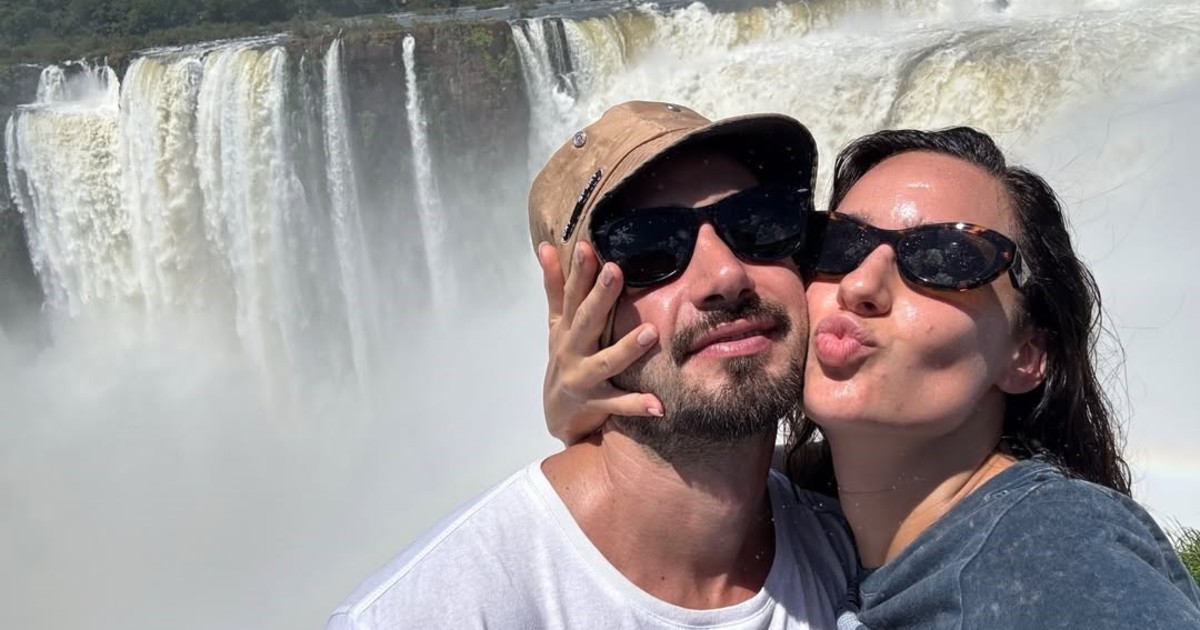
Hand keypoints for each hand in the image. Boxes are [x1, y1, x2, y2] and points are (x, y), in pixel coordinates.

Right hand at [538, 242, 663, 445]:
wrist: (558, 412)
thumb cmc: (565, 358)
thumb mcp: (556, 322)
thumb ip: (555, 286)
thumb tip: (546, 246)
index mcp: (566, 327)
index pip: (571, 295)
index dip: (577, 271)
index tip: (587, 246)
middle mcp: (572, 350)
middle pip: (586, 321)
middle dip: (599, 296)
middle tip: (615, 271)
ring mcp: (583, 377)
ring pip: (606, 362)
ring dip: (627, 348)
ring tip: (652, 332)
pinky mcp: (596, 403)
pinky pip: (619, 404)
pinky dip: (637, 404)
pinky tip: (658, 404)